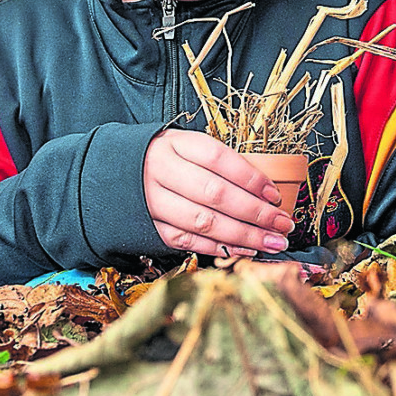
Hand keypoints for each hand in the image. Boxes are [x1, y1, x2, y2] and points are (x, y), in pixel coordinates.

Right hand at [144, 129, 294, 258]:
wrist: (113, 174)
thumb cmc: (164, 158)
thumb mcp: (186, 146)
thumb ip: (220, 163)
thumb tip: (265, 190)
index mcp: (175, 144)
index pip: (219, 158)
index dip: (250, 178)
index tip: (274, 194)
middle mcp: (162, 171)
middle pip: (215, 194)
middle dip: (255, 213)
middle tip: (282, 224)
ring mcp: (153, 202)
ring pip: (203, 222)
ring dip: (243, 236)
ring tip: (271, 242)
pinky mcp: (150, 227)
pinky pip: (188, 242)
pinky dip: (219, 248)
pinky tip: (244, 251)